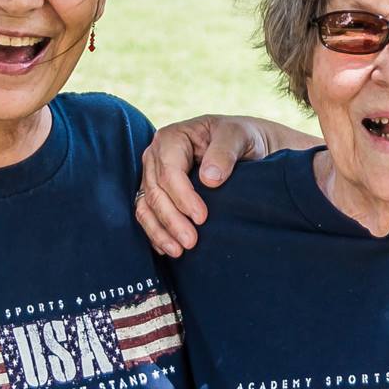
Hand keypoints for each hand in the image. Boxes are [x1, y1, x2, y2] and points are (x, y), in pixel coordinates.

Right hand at [135, 115, 318, 256]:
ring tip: (178, 251)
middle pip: (155, 192)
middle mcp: (156, 156)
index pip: (169, 171)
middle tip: (191, 242)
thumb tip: (209, 179)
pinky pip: (147, 214)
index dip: (183, 197)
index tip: (202, 217)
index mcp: (172, 138)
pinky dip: (155, 232)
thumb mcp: (238, 136)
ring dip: (160, 231)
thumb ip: (224, 152)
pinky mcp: (156, 192)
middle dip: (171, 220)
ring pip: (146, 206)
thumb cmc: (238, 137)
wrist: (241, 146)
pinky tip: (167, 248)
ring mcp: (153, 175)